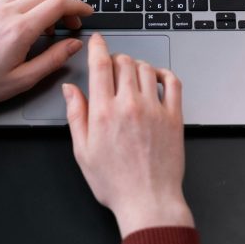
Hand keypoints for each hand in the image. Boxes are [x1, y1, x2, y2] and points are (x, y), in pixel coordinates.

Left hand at [0, 0, 92, 123]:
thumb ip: (53, 60)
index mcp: (19, 30)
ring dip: (43, 2)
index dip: (78, 6)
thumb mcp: (23, 80)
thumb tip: (74, 44)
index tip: (86, 13)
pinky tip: (22, 16)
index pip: (58, 4)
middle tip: (68, 25)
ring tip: (44, 25)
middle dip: (64, 6)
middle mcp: (6, 13)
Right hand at [63, 33, 193, 236]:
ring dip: (137, 65)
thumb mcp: (82, 151)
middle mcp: (130, 105)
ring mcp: (155, 109)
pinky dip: (164, 74)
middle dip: (115, 58)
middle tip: (112, 65)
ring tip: (131, 74)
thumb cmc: (115, 183)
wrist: (148, 201)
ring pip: (146, 68)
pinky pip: (172, 83)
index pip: (100, 65)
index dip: (98, 47)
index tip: (97, 41)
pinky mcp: (174, 117)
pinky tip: (157, 78)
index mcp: (104, 112)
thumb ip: (76, 116)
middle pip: (124, 62)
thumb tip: (70, 90)